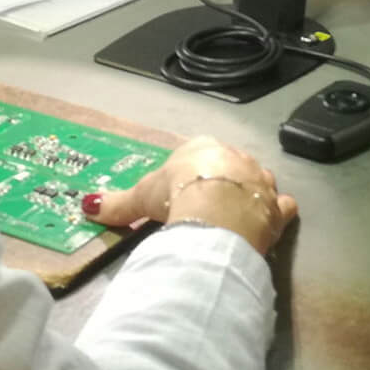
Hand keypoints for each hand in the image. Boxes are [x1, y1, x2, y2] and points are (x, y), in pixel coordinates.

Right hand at [82, 136, 297, 256]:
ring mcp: (261, 181)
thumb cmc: (176, 194)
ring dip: (249, 195)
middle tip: (206, 206)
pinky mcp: (277, 207)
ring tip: (234, 215)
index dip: (188, 172)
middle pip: (228, 166)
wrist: (215, 213)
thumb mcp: (140, 197)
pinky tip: (270, 221)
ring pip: (257, 182)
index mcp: (203, 147)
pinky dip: (278, 213)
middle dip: (220, 182)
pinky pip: (283, 206)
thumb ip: (117, 203)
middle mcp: (236, 156)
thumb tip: (86, 206)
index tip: (180, 191)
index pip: (196, 154)